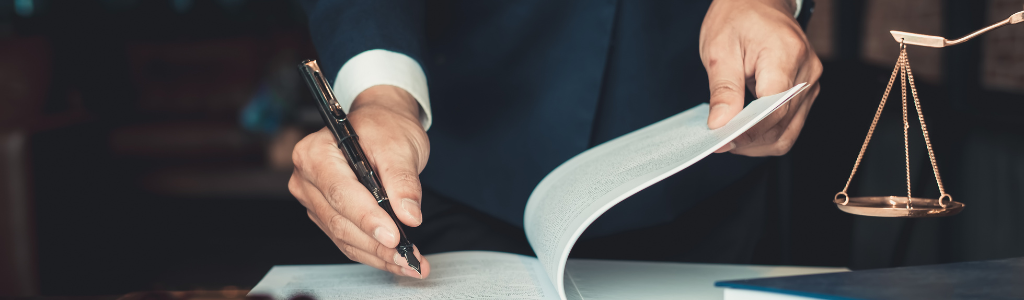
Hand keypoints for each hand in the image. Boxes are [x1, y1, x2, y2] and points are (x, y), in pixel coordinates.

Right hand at [288, 85, 430, 277]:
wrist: (381, 124)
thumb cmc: (385, 127)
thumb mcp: (399, 146)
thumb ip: (403, 181)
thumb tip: (408, 215)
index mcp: (316, 153)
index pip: (341, 193)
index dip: (367, 218)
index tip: (394, 236)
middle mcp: (307, 178)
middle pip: (340, 221)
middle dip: (377, 244)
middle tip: (409, 258)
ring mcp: (313, 199)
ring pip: (344, 237)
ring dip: (377, 255)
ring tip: (410, 263)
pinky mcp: (326, 214)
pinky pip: (347, 240)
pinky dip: (373, 253)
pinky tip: (396, 260)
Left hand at [700, 0, 821, 155]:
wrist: (758, 1)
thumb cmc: (738, 17)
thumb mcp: (720, 49)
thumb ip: (723, 89)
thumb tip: (720, 125)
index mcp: (786, 56)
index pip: (773, 110)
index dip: (747, 132)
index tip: (721, 141)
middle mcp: (807, 73)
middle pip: (781, 126)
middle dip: (749, 141)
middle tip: (718, 141)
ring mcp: (810, 84)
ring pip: (787, 133)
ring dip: (757, 142)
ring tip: (729, 136)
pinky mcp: (806, 91)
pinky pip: (789, 124)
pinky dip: (765, 133)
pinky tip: (743, 129)